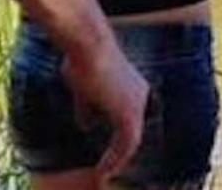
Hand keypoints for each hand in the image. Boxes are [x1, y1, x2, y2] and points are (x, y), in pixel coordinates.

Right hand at [59, 39, 148, 181]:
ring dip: (117, 160)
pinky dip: (115, 160)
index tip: (106, 155)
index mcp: (131, 87)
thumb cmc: (81, 59)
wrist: (86, 45)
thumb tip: (86, 125)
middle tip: (107, 172)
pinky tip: (104, 172)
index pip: (126, 119)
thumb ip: (88, 107)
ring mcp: (137, 103)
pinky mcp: (130, 113)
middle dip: (120, 153)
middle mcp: (140, 95)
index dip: (117, 139)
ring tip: (104, 176)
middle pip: (131, 131)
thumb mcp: (83, 89)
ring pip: (130, 141)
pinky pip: (126, 144)